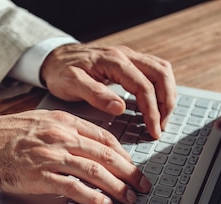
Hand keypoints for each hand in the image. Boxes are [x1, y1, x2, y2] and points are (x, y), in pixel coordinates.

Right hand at [0, 110, 151, 203]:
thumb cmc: (9, 135)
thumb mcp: (42, 122)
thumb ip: (67, 131)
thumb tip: (91, 147)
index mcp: (65, 122)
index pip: (104, 138)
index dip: (124, 155)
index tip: (133, 166)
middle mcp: (62, 137)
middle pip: (106, 155)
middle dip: (130, 172)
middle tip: (142, 186)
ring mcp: (52, 157)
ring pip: (95, 172)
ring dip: (117, 187)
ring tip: (128, 198)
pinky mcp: (42, 176)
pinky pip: (74, 188)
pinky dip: (93, 197)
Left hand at [40, 44, 176, 138]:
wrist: (54, 57)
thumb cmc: (61, 71)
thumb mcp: (71, 84)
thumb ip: (95, 95)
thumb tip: (120, 108)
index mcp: (113, 61)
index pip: (144, 85)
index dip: (152, 111)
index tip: (153, 131)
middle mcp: (126, 55)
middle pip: (161, 74)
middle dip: (166, 102)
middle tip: (161, 127)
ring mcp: (129, 57)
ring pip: (162, 71)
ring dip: (167, 95)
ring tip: (161, 118)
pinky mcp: (129, 63)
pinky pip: (154, 72)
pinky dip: (160, 89)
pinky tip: (154, 106)